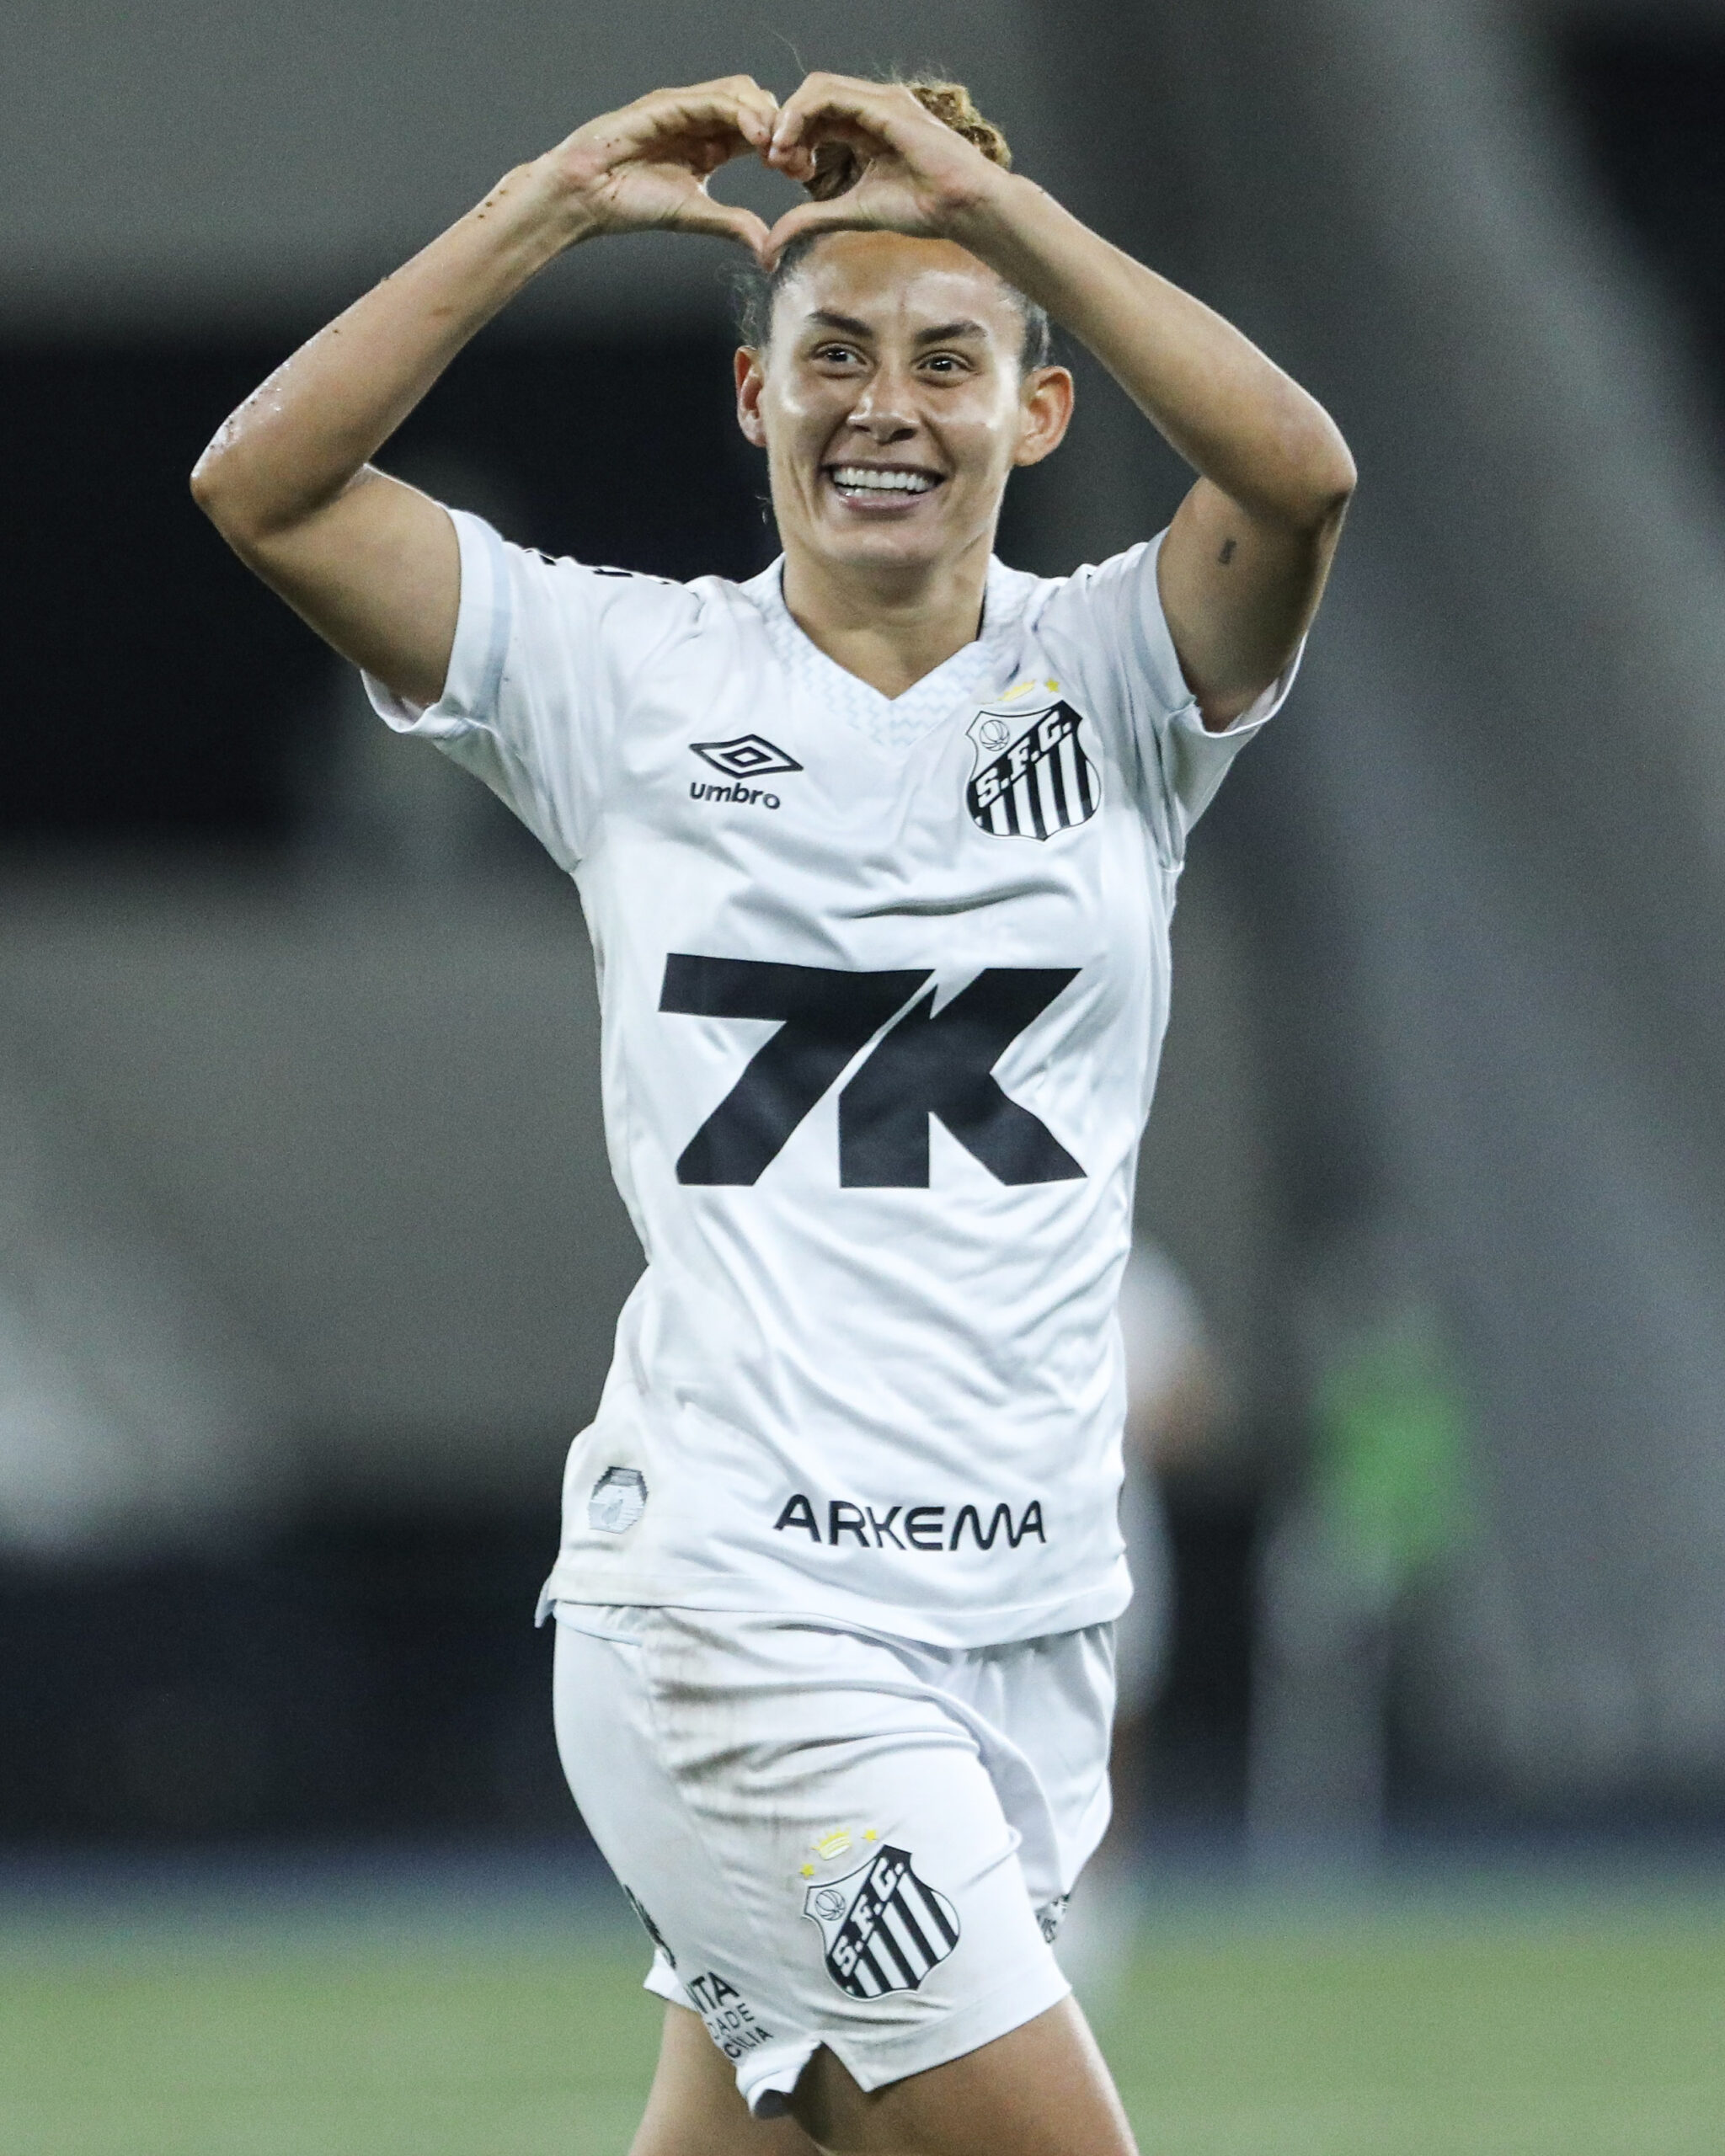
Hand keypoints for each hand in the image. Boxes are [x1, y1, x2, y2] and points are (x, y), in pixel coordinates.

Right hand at [540, 79, 779, 258]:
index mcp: (711, 146)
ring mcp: (685, 107)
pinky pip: (713, 98)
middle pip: (757, 105)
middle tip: (796, 160)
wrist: (589, 195)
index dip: (785, 148)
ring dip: (766, 118)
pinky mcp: (669, 102)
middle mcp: (701, 122)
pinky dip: (740, 112)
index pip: (759, 134)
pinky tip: (757, 137)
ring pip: (740, 93)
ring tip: (779, 149)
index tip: (801, 173)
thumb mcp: (695, 215)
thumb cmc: (632, 203)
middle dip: (783, 128)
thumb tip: (769, 250)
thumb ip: (733, 224)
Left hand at [762, 75, 1011, 263]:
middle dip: (785, 127)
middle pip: (810, 99)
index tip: (780, 170)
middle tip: (774, 162)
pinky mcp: (883, 104)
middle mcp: (870, 107)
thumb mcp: (850, 213)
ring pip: (816, 89)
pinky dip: (802, 115)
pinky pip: (829, 95)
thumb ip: (810, 218)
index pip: (815, 117)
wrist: (960, 207)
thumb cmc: (921, 209)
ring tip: (780, 153)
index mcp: (865, 128)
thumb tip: (770, 244)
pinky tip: (792, 144)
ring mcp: (878, 101)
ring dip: (789, 119)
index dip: (790, 138)